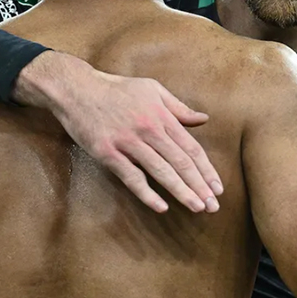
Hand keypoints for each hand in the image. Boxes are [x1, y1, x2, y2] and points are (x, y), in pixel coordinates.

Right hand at [14, 50, 223, 213]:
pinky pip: (131, 177)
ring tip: (197, 208)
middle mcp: (149, 129)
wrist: (79, 90)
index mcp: (161, 115)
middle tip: (213, 206)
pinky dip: (147, 193)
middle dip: (199, 185)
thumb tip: (204, 119)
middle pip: (179, 161)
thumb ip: (178, 107)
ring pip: (160, 171)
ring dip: (180, 191)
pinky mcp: (108, 153)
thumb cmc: (118, 90)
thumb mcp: (152, 90)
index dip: (206, 169)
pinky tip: (161, 206)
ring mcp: (128, 142)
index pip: (190, 147)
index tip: (217, 187)